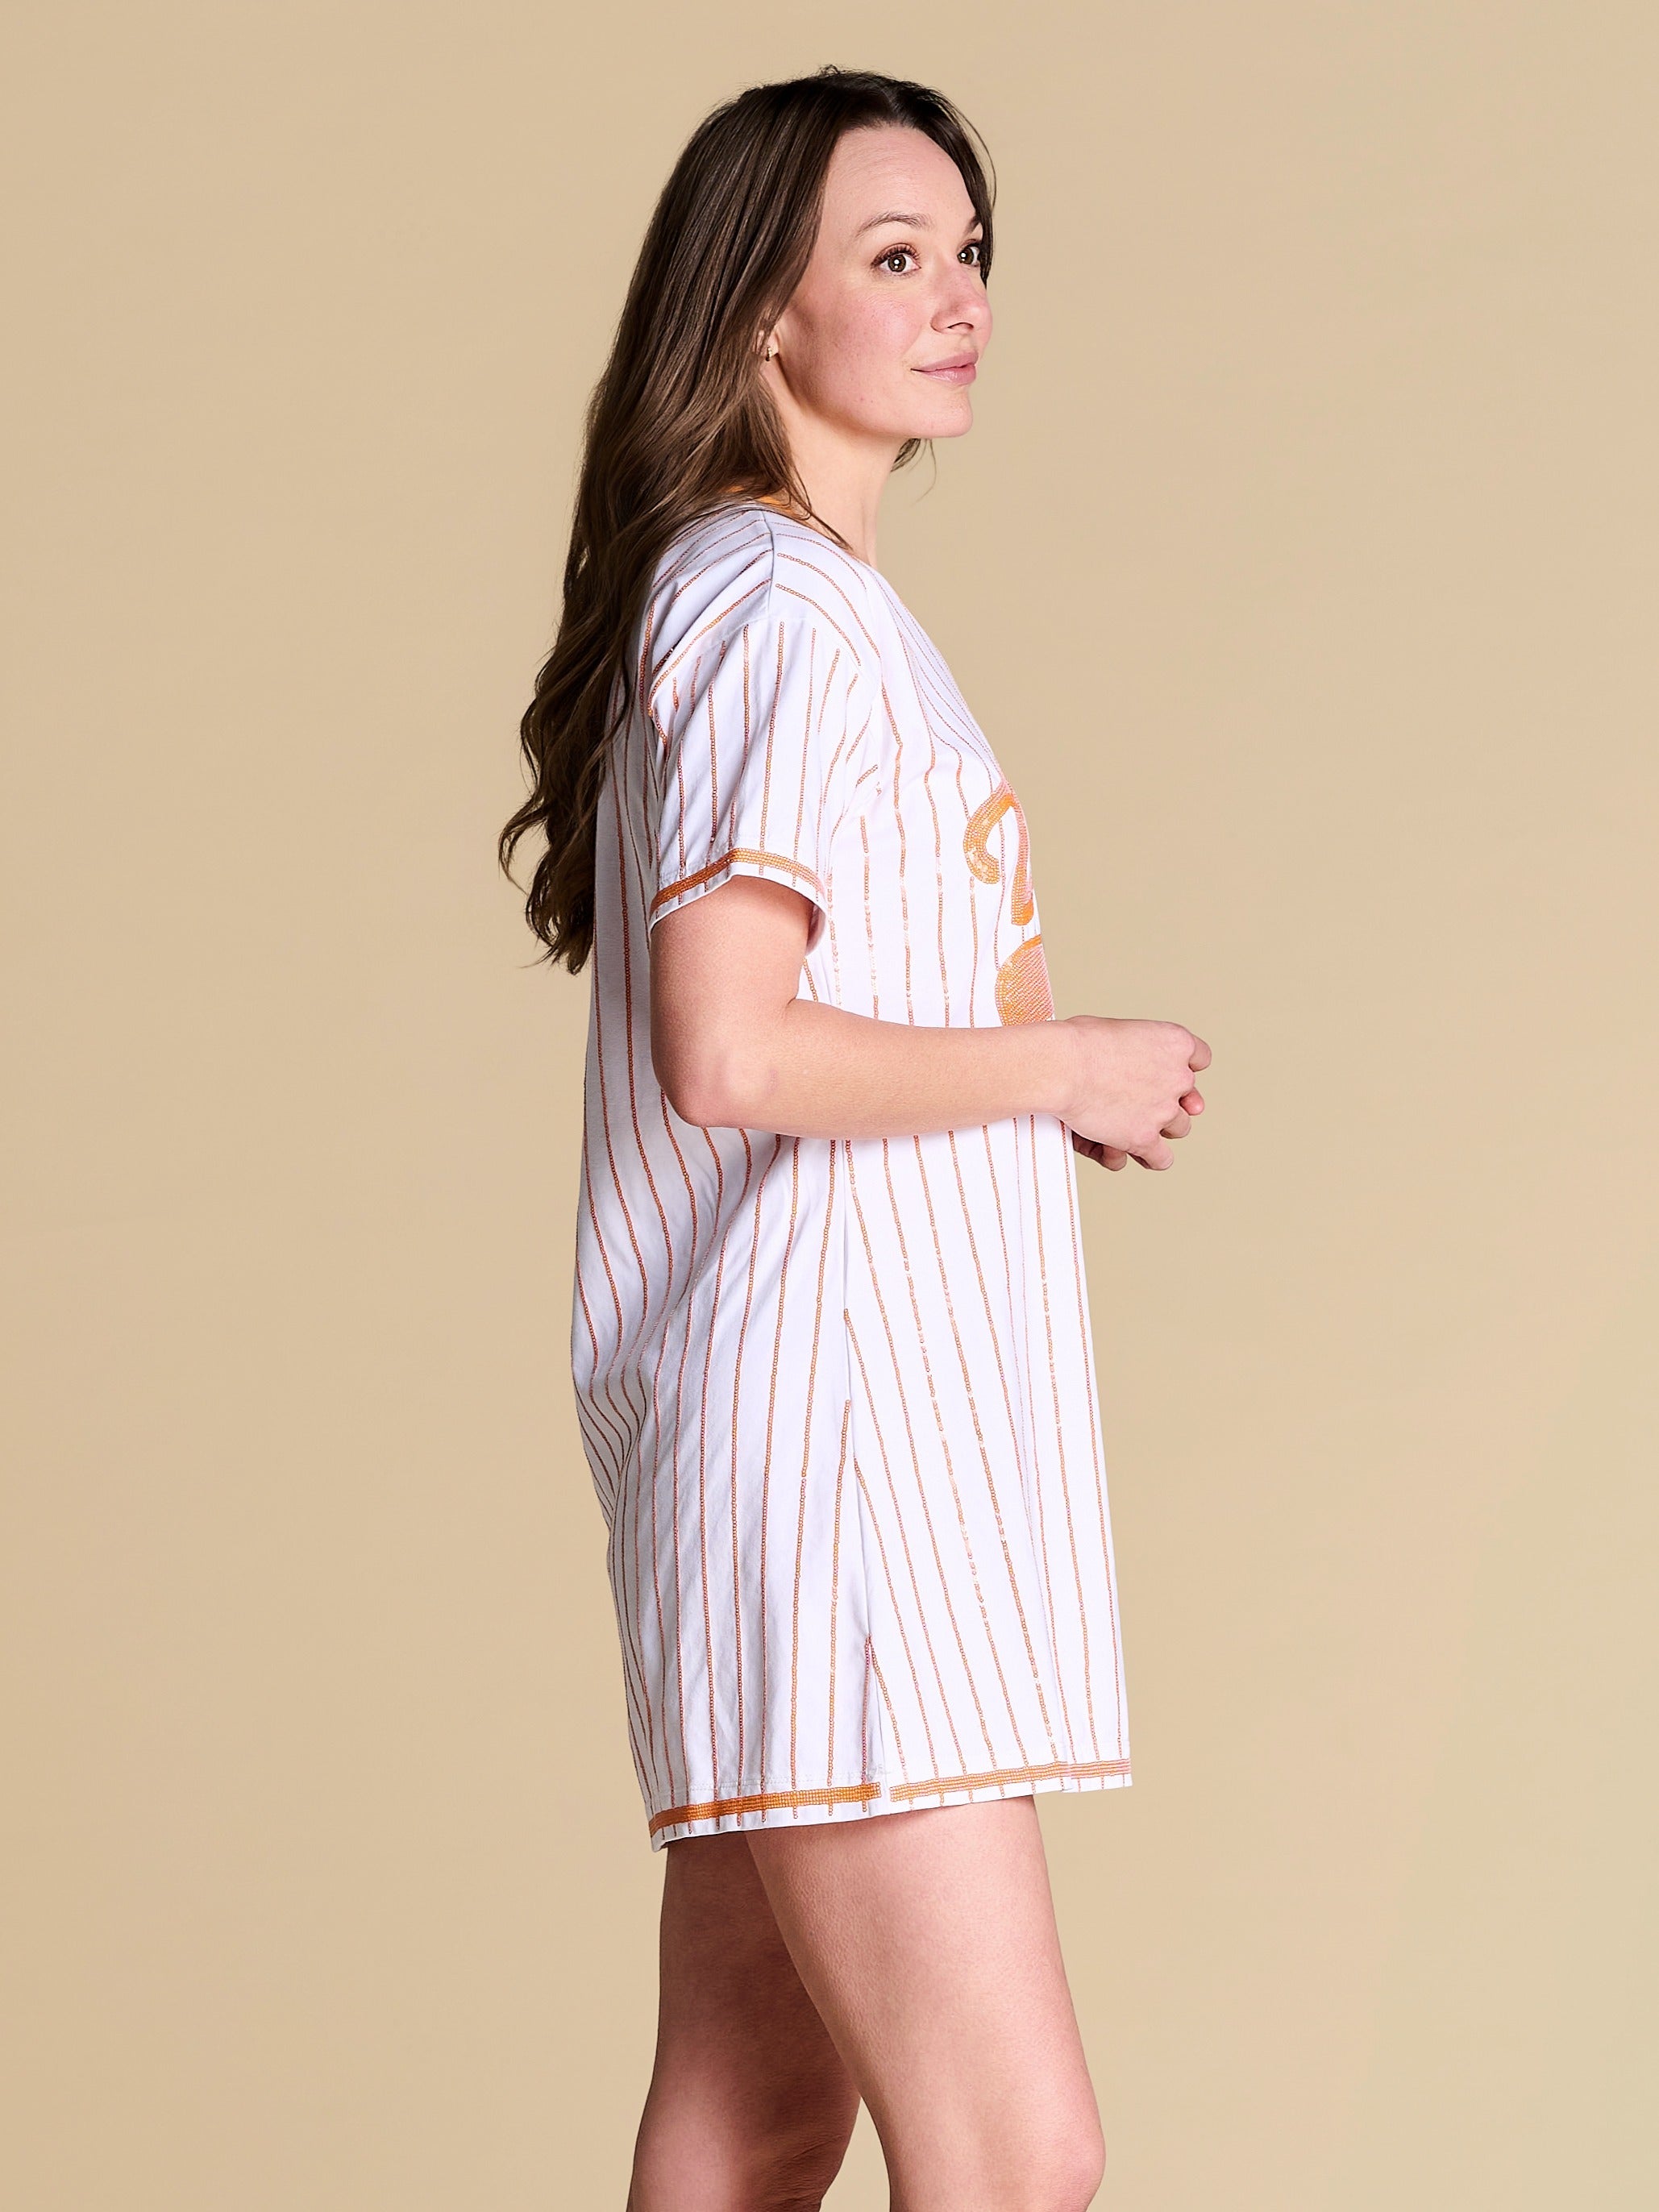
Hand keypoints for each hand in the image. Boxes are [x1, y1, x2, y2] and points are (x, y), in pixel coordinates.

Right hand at [1061, 1017, 1210, 1171]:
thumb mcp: (1119, 1029)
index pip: (1200, 1058)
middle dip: (1170, 1100)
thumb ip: (1137, 1047)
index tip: (1167, 1072)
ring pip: (1179, 1128)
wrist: (1063, 1067)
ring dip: (1160, 1128)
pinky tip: (1137, 1151)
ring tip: (1135, 1125)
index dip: (1182, 1067)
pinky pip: (1162, 1158)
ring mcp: (1164, 1111)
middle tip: (1146, 1101)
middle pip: (1189, 1097)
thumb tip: (1128, 1061)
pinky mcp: (1144, 1138)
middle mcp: (1178, 1077)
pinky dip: (1151, 1157)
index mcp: (1175, 1043)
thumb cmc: (1079, 1043)